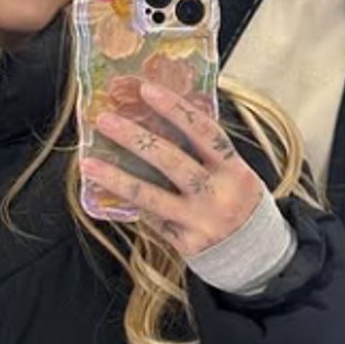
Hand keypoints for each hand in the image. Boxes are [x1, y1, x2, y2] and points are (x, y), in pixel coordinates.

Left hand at [82, 81, 263, 256]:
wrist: (256, 254)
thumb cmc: (238, 201)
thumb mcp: (235, 173)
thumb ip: (206, 152)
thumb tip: (162, 118)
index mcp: (234, 170)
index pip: (204, 132)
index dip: (176, 109)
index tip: (147, 90)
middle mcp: (218, 195)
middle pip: (172, 161)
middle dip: (135, 138)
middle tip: (106, 120)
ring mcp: (200, 221)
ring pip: (151, 197)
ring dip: (116, 177)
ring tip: (88, 163)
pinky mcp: (185, 244)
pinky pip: (151, 219)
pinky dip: (128, 203)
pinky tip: (104, 191)